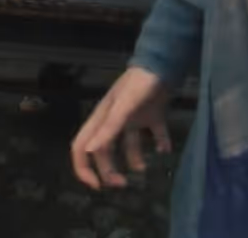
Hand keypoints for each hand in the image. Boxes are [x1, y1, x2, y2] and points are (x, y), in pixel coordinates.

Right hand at [70, 67, 172, 189]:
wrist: (163, 62)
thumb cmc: (140, 83)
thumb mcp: (123, 106)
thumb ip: (108, 128)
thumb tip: (89, 152)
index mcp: (102, 118)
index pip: (81, 147)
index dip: (83, 168)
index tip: (96, 185)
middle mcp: (114, 120)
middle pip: (104, 151)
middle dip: (110, 170)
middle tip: (123, 185)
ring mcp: (133, 117)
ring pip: (128, 145)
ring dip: (134, 160)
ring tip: (144, 169)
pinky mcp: (152, 114)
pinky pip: (154, 133)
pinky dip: (160, 143)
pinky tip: (166, 149)